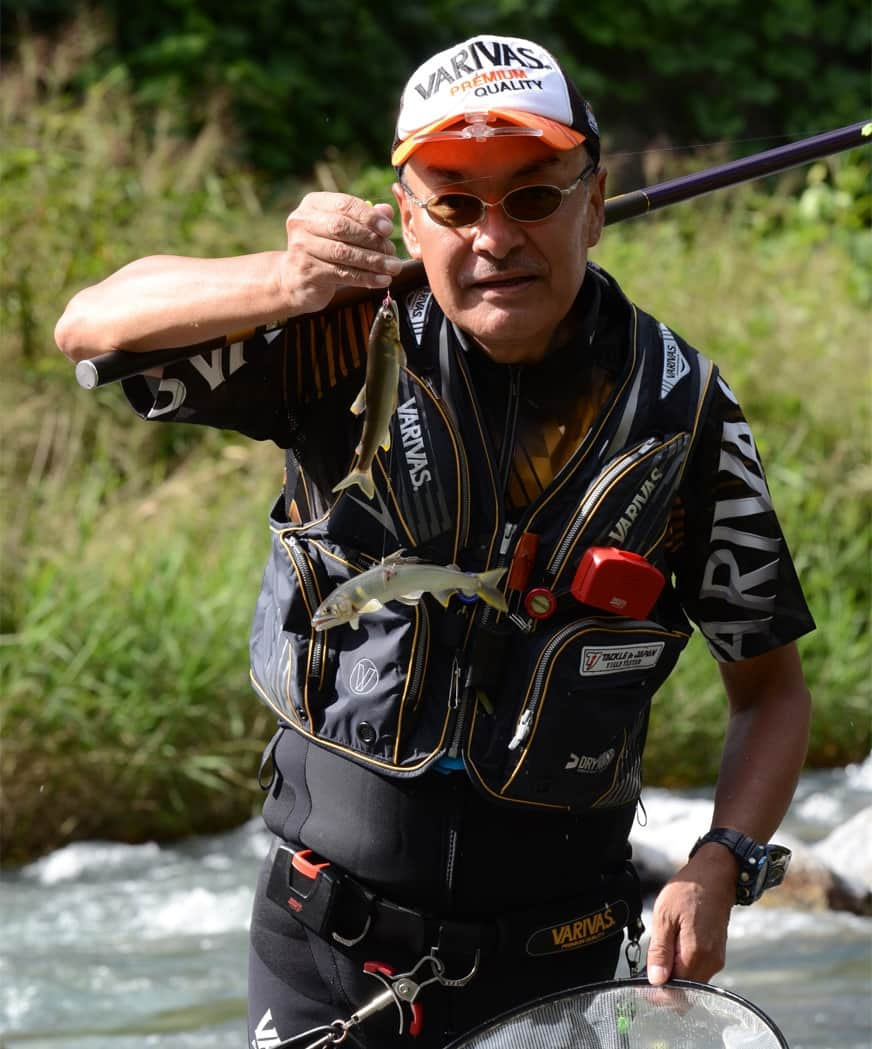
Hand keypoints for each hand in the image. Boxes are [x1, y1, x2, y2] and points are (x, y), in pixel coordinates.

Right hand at [281, 194, 403, 314]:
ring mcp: (301, 248)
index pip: (343, 204)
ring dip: (373, 261)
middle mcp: (302, 222)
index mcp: (313, 204)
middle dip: (371, 239)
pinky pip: (341, 274)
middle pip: (342, 228)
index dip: (368, 216)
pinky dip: (366, 278)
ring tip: (393, 267)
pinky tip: (382, 280)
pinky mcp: (307, 272)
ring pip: (343, 253)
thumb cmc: (325, 249)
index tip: (388, 229)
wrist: (296, 279)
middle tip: (391, 250)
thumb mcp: (342, 229)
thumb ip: (364, 218)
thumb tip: (387, 211)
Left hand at [646, 844, 736, 985]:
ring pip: (692, 981)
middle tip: (646, 969)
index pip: (677, 991)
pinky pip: (698, 970)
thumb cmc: (688, 891)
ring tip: (659, 952)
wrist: (714, 875)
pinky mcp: (717, 953)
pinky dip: (683, 966)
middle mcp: (711, 962)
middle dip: (665, 985)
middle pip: (686, 991)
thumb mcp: (665, 916)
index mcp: (697, 954)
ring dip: (674, 974)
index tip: (642, 986)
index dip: (658, 994)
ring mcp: (716, 959)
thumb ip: (660, 951)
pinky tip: (672, 948)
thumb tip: (656, 980)